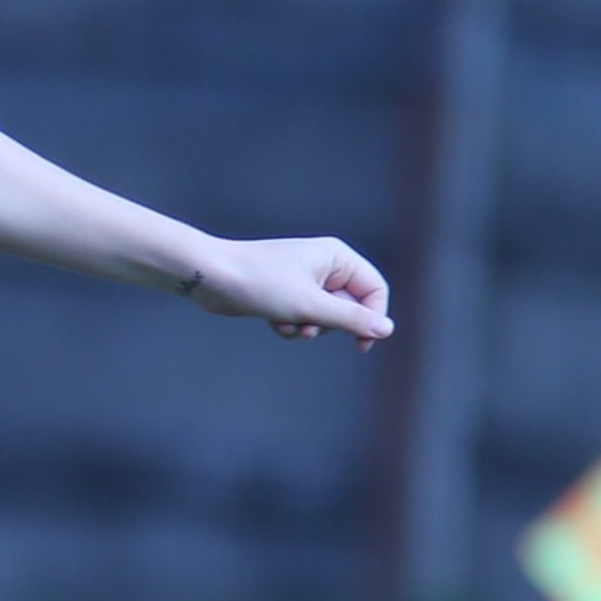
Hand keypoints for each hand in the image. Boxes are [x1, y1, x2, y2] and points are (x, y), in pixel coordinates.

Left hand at [184, 235, 393, 343]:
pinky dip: (292, 325)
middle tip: (309, 327)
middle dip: (330, 324)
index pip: (374, 289)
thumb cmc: (261, 284)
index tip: (361, 344)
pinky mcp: (286, 293)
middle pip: (350, 306)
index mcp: (337, 256)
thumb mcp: (311, 306)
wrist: (213, 277)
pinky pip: (304, 318)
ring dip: (309, 327)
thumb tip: (387, 330)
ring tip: (288, 323)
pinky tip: (274, 322)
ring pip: (325, 316)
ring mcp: (304, 279)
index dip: (373, 318)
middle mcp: (325, 264)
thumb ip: (351, 319)